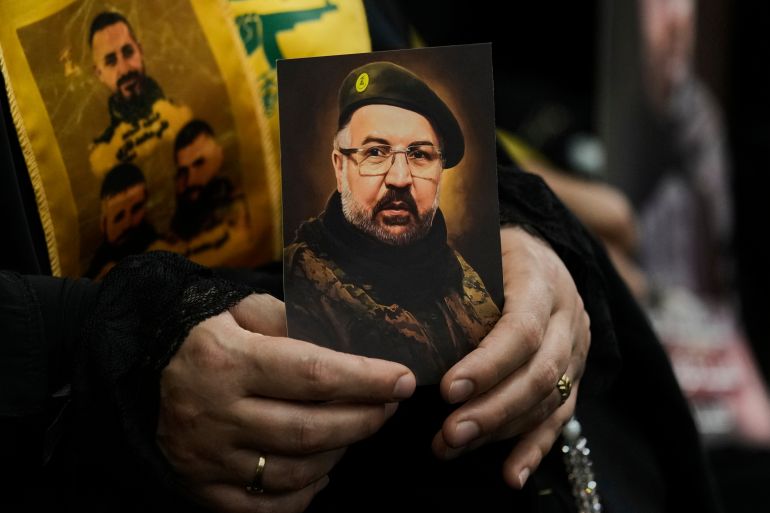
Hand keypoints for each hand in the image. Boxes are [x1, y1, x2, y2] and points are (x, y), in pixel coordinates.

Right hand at [157, 293, 415, 512]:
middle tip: (390, 405)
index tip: (403, 379)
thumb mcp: (242, 310)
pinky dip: (307, 492)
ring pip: (296, 471)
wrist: (141, 376)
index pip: (313, 374)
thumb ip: (291, 319)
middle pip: (311, 429)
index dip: (366, 379)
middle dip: (364, 419)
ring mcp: (209, 459)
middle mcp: (217, 414)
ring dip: (340, 453)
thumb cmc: (206, 338)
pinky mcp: (205, 490)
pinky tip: (323, 469)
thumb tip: (347, 339)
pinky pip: (269, 507)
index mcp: (229, 361)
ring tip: (357, 429)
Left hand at [433, 226, 589, 487]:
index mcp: (541, 277)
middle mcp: (568, 315)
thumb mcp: (475, 247)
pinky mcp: (575, 373)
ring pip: (548, 399)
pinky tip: (511, 475)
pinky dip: (534, 448)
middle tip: (448, 434)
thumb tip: (388, 300)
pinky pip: (560, 417)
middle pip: (539, 372)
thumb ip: (448, 273)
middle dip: (492, 409)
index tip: (448, 390)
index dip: (488, 364)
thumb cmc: (493, 251)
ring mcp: (576, 347)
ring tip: (451, 448)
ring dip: (500, 430)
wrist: (540, 253)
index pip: (522, 329)